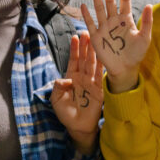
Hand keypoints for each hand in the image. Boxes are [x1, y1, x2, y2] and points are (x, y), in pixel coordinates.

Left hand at [51, 33, 104, 152]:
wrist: (77, 127)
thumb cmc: (65, 113)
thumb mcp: (56, 99)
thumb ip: (58, 87)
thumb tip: (66, 79)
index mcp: (70, 78)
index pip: (73, 60)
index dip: (74, 49)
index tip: (74, 37)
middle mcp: (81, 78)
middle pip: (84, 58)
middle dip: (85, 46)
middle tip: (86, 32)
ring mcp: (91, 83)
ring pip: (92, 64)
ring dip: (93, 52)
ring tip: (94, 40)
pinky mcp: (99, 90)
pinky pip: (100, 76)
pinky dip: (102, 66)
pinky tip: (104, 56)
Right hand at [81, 0, 152, 93]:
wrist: (125, 69)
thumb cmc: (136, 54)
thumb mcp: (145, 38)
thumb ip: (147, 22)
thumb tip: (149, 5)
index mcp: (126, 20)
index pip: (125, 1)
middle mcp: (114, 21)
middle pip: (110, 1)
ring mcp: (104, 28)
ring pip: (99, 9)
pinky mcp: (96, 37)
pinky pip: (91, 24)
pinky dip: (87, 15)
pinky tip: (83, 5)